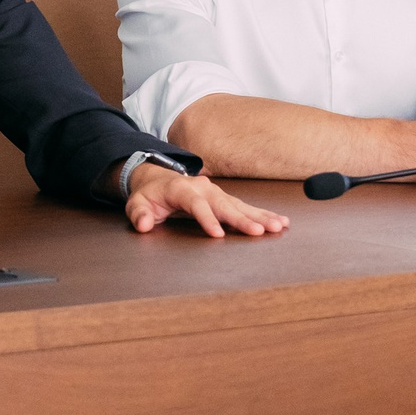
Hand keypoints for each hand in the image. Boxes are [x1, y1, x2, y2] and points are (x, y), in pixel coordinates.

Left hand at [124, 167, 289, 239]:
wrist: (158, 180)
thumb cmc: (149, 196)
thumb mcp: (136, 204)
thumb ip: (138, 214)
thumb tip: (143, 224)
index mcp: (182, 188)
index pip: (197, 204)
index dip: (207, 219)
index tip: (217, 234)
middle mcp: (204, 188)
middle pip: (225, 205)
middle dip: (243, 219)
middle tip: (260, 231)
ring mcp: (216, 192)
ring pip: (240, 205)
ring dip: (260, 216)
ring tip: (278, 227)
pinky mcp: (224, 199)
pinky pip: (245, 207)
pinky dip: (262, 214)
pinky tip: (279, 221)